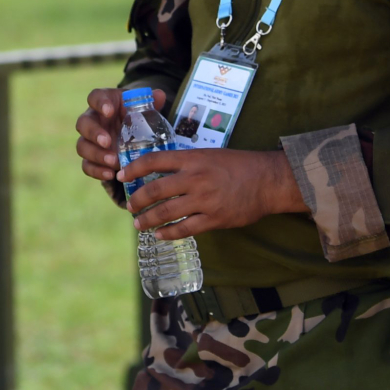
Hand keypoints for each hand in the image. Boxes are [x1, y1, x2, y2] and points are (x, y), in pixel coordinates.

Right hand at [76, 86, 164, 181]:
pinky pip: (86, 165)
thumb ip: (149, 102)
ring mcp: (90, 140)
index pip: (95, 97)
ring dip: (96, 154)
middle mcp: (92, 120)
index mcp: (103, 102)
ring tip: (114, 161)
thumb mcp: (141, 107)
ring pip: (82, 146)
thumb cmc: (134, 114)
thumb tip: (159, 95)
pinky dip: (96, 171)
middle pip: (83, 123)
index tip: (109, 111)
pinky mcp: (91, 158)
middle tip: (108, 141)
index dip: (99, 103)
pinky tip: (110, 174)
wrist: (130, 132)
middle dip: (94, 133)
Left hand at [121, 148, 305, 236]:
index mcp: (193, 158)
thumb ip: (187, 163)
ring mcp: (204, 200)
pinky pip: (185, 228)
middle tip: (129, 206)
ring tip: (138, 224)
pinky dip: (169, 233)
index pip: (154, 160)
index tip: (122, 176)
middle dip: (137, 200)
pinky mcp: (214, 218)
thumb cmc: (239, 165)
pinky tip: (159, 235)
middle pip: (155, 189)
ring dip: (148, 219)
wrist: (268, 180)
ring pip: (166, 212)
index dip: (134, 169)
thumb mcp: (210, 154)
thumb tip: (161, 172)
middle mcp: (195, 178)